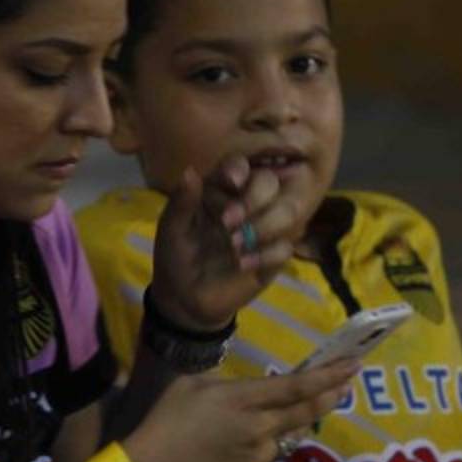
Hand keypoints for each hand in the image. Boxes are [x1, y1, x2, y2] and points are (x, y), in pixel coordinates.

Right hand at [121, 359, 357, 461]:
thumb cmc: (164, 423)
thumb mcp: (189, 388)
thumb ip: (222, 385)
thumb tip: (238, 387)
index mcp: (242, 400)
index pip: (296, 386)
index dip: (328, 375)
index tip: (353, 364)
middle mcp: (258, 428)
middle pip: (306, 412)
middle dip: (330, 395)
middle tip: (347, 383)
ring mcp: (257, 457)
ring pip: (289, 437)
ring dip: (299, 423)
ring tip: (302, 411)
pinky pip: (267, 456)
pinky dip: (268, 444)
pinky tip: (249, 442)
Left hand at [150, 154, 300, 330]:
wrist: (184, 296)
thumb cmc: (177, 254)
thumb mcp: (172, 228)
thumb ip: (182, 201)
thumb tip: (190, 172)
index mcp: (220, 189)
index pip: (239, 165)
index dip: (240, 168)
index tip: (232, 180)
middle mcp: (247, 202)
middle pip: (270, 182)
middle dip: (254, 198)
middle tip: (227, 223)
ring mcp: (264, 227)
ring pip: (288, 210)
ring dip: (264, 225)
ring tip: (233, 247)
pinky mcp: (273, 256)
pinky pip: (285, 247)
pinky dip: (266, 255)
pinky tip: (242, 265)